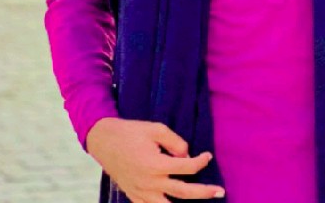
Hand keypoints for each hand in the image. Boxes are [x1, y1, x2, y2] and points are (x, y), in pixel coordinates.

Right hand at [86, 117, 225, 201]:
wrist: (104, 141)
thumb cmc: (131, 132)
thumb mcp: (156, 128)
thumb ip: (175, 142)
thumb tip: (187, 155)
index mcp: (156, 165)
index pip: (187, 167)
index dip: (201, 161)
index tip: (207, 155)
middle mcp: (150, 183)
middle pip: (184, 192)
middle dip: (204, 192)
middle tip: (220, 191)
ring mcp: (141, 193)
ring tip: (202, 202)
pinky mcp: (134, 197)